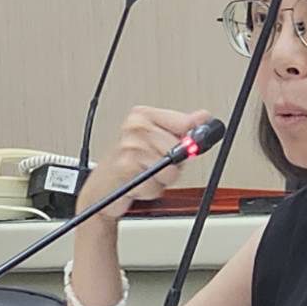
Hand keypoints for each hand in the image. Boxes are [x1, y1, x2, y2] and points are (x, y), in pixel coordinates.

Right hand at [78, 106, 212, 219]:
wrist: (102, 188)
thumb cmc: (129, 165)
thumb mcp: (158, 142)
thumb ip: (182, 129)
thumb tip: (204, 116)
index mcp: (143, 115)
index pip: (186, 123)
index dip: (190, 141)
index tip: (186, 148)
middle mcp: (135, 127)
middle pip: (180, 149)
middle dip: (174, 164)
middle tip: (155, 165)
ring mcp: (129, 146)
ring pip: (170, 169)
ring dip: (161, 180)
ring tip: (146, 175)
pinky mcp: (125, 166)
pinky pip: (156, 184)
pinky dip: (151, 190)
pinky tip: (139, 184)